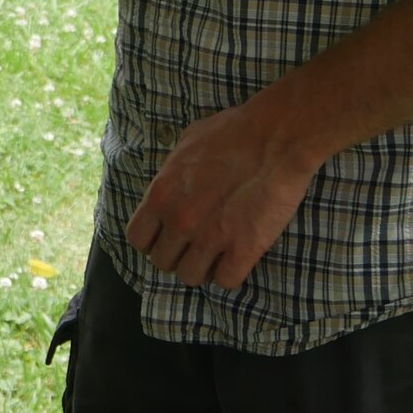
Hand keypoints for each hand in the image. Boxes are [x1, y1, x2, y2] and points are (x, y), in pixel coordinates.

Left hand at [123, 98, 320, 289]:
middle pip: (163, 262)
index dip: (152, 240)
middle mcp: (180, 220)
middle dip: (177, 254)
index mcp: (162, 194)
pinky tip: (237, 255)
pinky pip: (225, 281)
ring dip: (202, 267)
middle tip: (195, 243)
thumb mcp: (186, 143)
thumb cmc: (232, 131)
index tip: (166, 235)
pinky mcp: (243, 250)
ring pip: (191, 277)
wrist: (275, 137)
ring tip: (216, 251)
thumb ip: (171, 173)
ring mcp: (210, 238)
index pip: (137, 238)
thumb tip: (169, 187)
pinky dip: (230, 272)